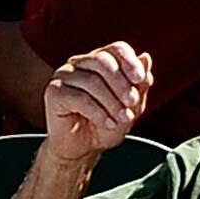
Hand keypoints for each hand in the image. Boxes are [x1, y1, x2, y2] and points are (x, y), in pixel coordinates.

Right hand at [40, 43, 153, 161]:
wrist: (82, 150)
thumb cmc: (106, 126)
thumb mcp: (131, 108)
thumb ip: (139, 85)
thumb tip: (146, 57)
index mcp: (100, 61)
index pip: (116, 49)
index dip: (129, 61)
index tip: (139, 79)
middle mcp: (80, 63)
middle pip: (102, 60)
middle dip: (121, 83)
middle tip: (132, 103)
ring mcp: (64, 75)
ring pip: (92, 81)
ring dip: (112, 103)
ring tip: (122, 119)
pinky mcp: (53, 91)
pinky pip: (79, 98)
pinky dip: (98, 113)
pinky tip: (107, 123)